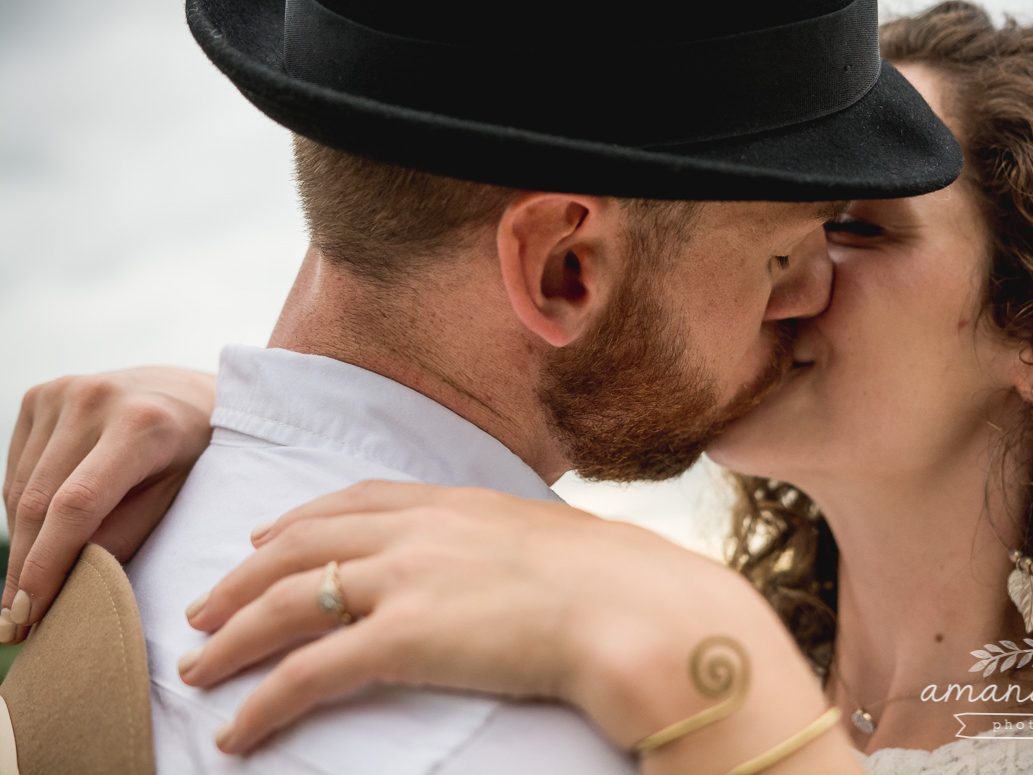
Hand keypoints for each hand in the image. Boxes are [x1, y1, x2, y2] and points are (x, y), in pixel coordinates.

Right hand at [2, 367, 215, 640]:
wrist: (189, 392)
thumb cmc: (193, 452)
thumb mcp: (178, 495)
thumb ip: (126, 533)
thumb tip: (71, 582)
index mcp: (141, 424)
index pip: (77, 505)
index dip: (47, 563)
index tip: (29, 613)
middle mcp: (94, 400)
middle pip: (39, 501)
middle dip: (25, 567)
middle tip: (16, 624)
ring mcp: (62, 392)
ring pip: (19, 489)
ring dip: (21, 544)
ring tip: (27, 590)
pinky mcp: (40, 395)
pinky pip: (15, 469)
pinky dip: (21, 510)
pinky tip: (38, 538)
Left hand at [181, 482, 859, 773]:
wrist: (636, 608)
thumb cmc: (612, 581)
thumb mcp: (551, 539)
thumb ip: (510, 543)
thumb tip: (513, 564)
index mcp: (453, 503)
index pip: (354, 501)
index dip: (298, 520)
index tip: (265, 537)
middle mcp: (417, 531)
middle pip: (300, 544)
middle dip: (241, 576)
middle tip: (204, 606)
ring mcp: (405, 579)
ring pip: (287, 602)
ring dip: (231, 636)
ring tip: (196, 667)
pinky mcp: (402, 638)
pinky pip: (307, 673)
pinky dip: (262, 702)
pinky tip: (237, 732)